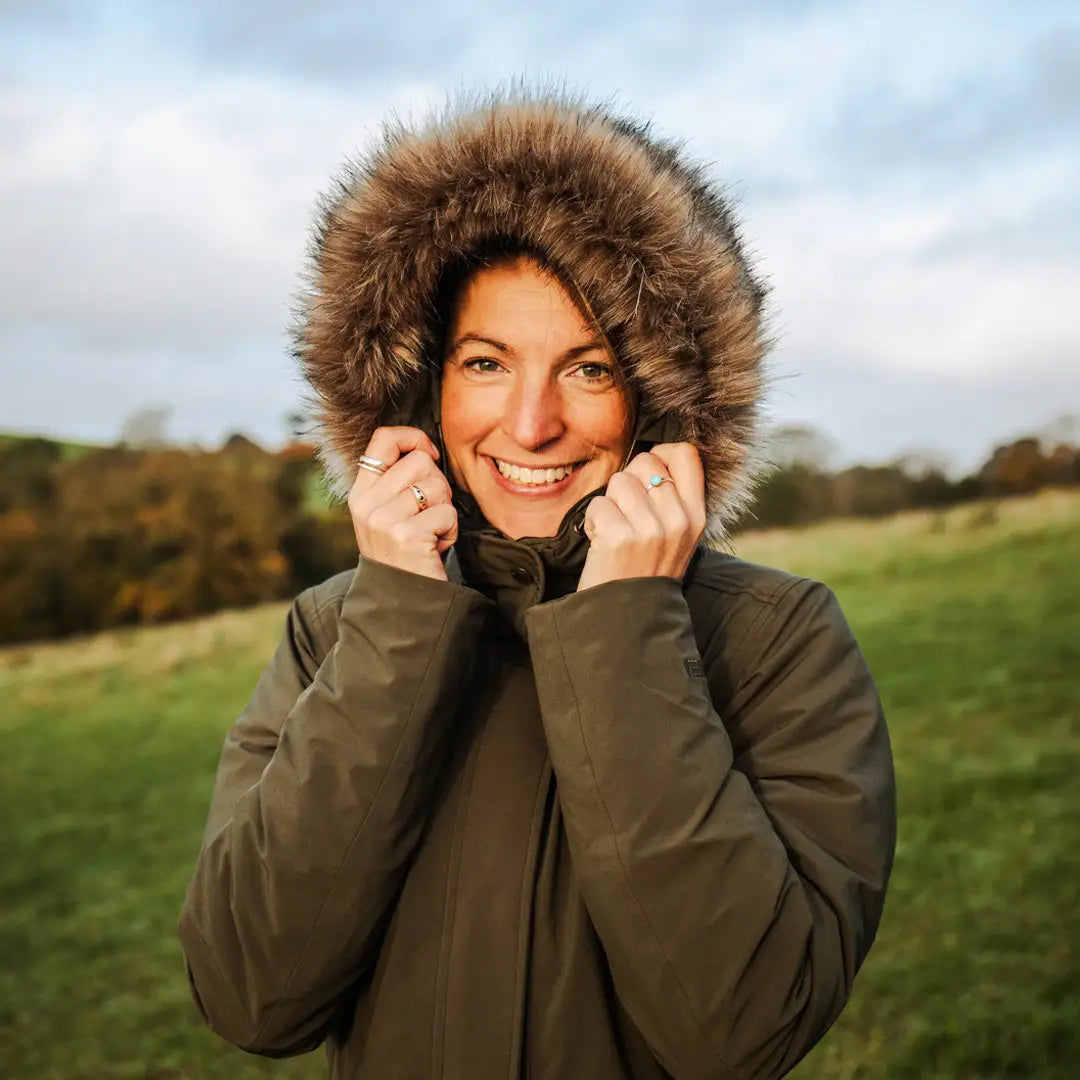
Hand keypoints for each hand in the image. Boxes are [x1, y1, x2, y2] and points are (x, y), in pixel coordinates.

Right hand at [348, 427, 456, 580]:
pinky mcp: (407, 536)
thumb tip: (427, 450)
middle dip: (438, 485)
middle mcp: (367, 504)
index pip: (383, 439)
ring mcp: (384, 520)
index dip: (414, 438)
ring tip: (431, 532)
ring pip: (436, 486)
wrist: (401, 603)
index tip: (430, 456)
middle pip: (420, 461)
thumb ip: (397, 482)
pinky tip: (435, 547)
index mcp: (361, 493)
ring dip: (444, 510)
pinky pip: (447, 513)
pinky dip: (450, 530)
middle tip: (430, 513)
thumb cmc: (405, 553)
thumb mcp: (388, 514)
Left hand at [577, 443, 705, 591]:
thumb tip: (654, 456)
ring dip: (609, 504)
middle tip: (627, 513)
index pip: (687, 454)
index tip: (648, 473)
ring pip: (619, 481)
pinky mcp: (620, 538)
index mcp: (697, 516)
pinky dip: (593, 522)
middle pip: (645, 462)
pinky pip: (598, 504)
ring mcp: (650, 529)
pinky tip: (602, 543)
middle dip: (628, 482)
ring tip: (615, 531)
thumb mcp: (678, 537)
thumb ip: (673, 499)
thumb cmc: (646, 571)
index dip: (662, 454)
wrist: (629, 617)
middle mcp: (678, 520)